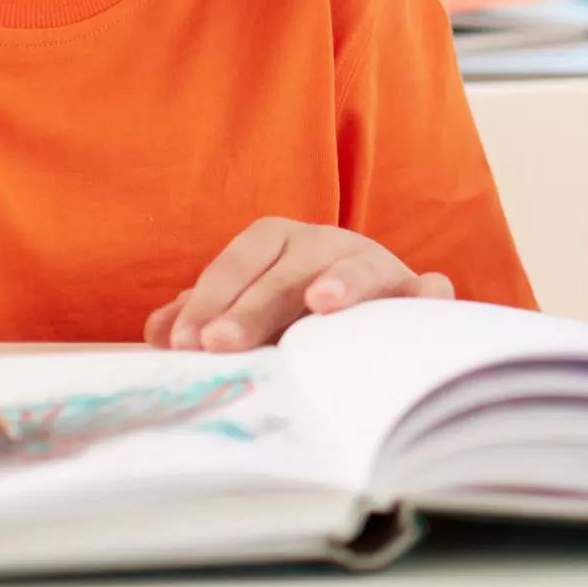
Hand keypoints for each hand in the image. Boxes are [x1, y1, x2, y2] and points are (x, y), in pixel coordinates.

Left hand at [145, 220, 453, 351]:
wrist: (359, 319)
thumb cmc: (286, 318)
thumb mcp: (241, 313)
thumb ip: (203, 318)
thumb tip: (158, 330)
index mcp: (279, 241)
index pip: (240, 262)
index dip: (210, 299)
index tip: (183, 343)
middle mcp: (327, 244)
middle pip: (289, 269)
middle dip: (252, 307)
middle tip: (218, 345)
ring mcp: (376, 266)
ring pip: (358, 268)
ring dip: (341, 282)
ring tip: (318, 303)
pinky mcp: (416, 294)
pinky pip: (428, 290)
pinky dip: (429, 294)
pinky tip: (428, 299)